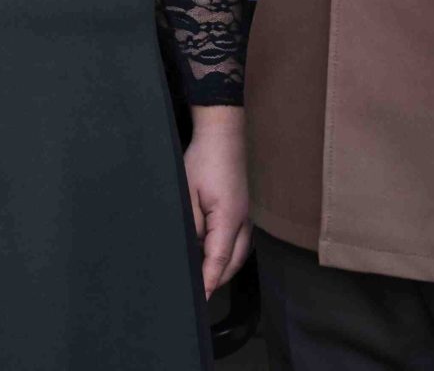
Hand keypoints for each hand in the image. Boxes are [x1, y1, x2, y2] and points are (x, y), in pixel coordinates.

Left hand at [184, 106, 251, 295]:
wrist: (222, 134)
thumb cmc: (204, 160)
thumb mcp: (188, 193)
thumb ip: (190, 224)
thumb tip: (190, 248)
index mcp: (229, 218)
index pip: (218, 260)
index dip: (208, 281)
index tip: (199, 298)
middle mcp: (243, 222)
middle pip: (232, 263)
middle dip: (215, 279)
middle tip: (196, 292)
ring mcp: (246, 217)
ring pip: (237, 254)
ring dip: (221, 268)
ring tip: (200, 276)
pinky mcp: (242, 211)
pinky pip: (237, 242)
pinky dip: (225, 254)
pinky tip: (209, 254)